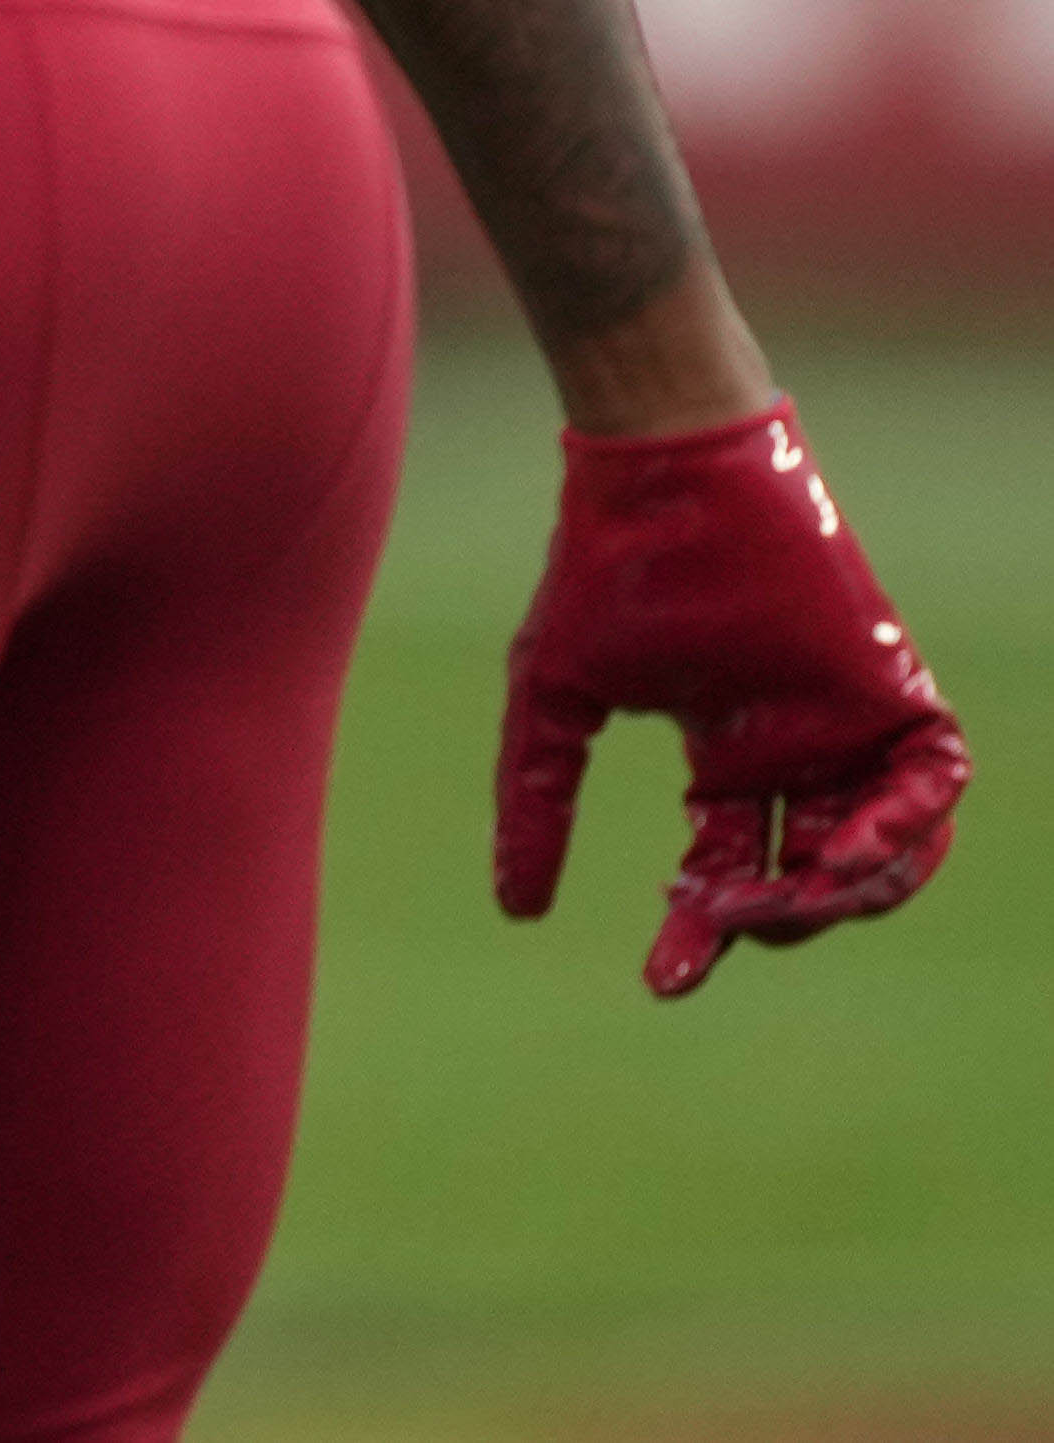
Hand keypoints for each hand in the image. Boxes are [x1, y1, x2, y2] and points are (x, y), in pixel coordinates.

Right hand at [496, 400, 966, 997]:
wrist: (663, 470)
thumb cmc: (602, 567)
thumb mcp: (552, 698)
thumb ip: (536, 799)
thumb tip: (516, 907)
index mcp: (723, 748)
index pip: (724, 862)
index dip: (702, 928)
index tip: (663, 981)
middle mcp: (796, 744)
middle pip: (809, 871)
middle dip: (772, 917)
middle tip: (723, 921)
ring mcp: (849, 717)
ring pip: (886, 845)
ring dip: (845, 893)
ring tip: (788, 902)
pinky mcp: (889, 683)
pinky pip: (934, 784)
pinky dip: (908, 831)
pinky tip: (845, 856)